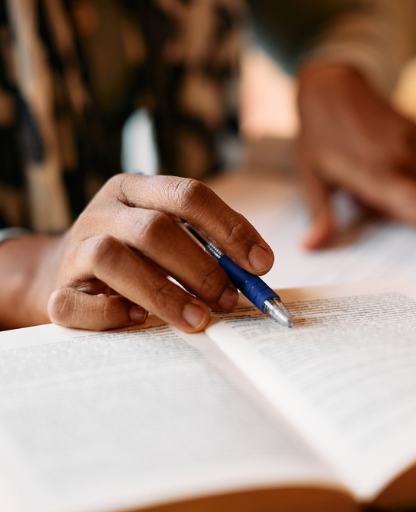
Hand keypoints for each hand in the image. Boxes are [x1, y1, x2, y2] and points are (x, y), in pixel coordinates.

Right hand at [7, 174, 273, 331]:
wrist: (66, 272)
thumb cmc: (136, 256)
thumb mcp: (171, 238)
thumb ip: (209, 249)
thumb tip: (257, 271)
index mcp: (137, 190)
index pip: (189, 195)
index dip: (230, 229)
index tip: (261, 263)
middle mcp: (105, 211)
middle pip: (155, 229)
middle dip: (201, 268)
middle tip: (228, 299)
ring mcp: (76, 247)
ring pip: (114, 258)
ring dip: (164, 294)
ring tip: (198, 319)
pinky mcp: (57, 288)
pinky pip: (77, 302)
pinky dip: (111, 314)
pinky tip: (139, 321)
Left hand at [296, 63, 415, 259]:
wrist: (331, 86)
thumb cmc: (317, 135)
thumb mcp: (311, 178)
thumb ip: (320, 216)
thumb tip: (311, 247)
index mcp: (378, 174)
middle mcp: (402, 158)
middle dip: (402, 213)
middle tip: (363, 194)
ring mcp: (412, 142)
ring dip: (401, 194)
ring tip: (363, 174)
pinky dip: (404, 177)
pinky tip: (375, 162)